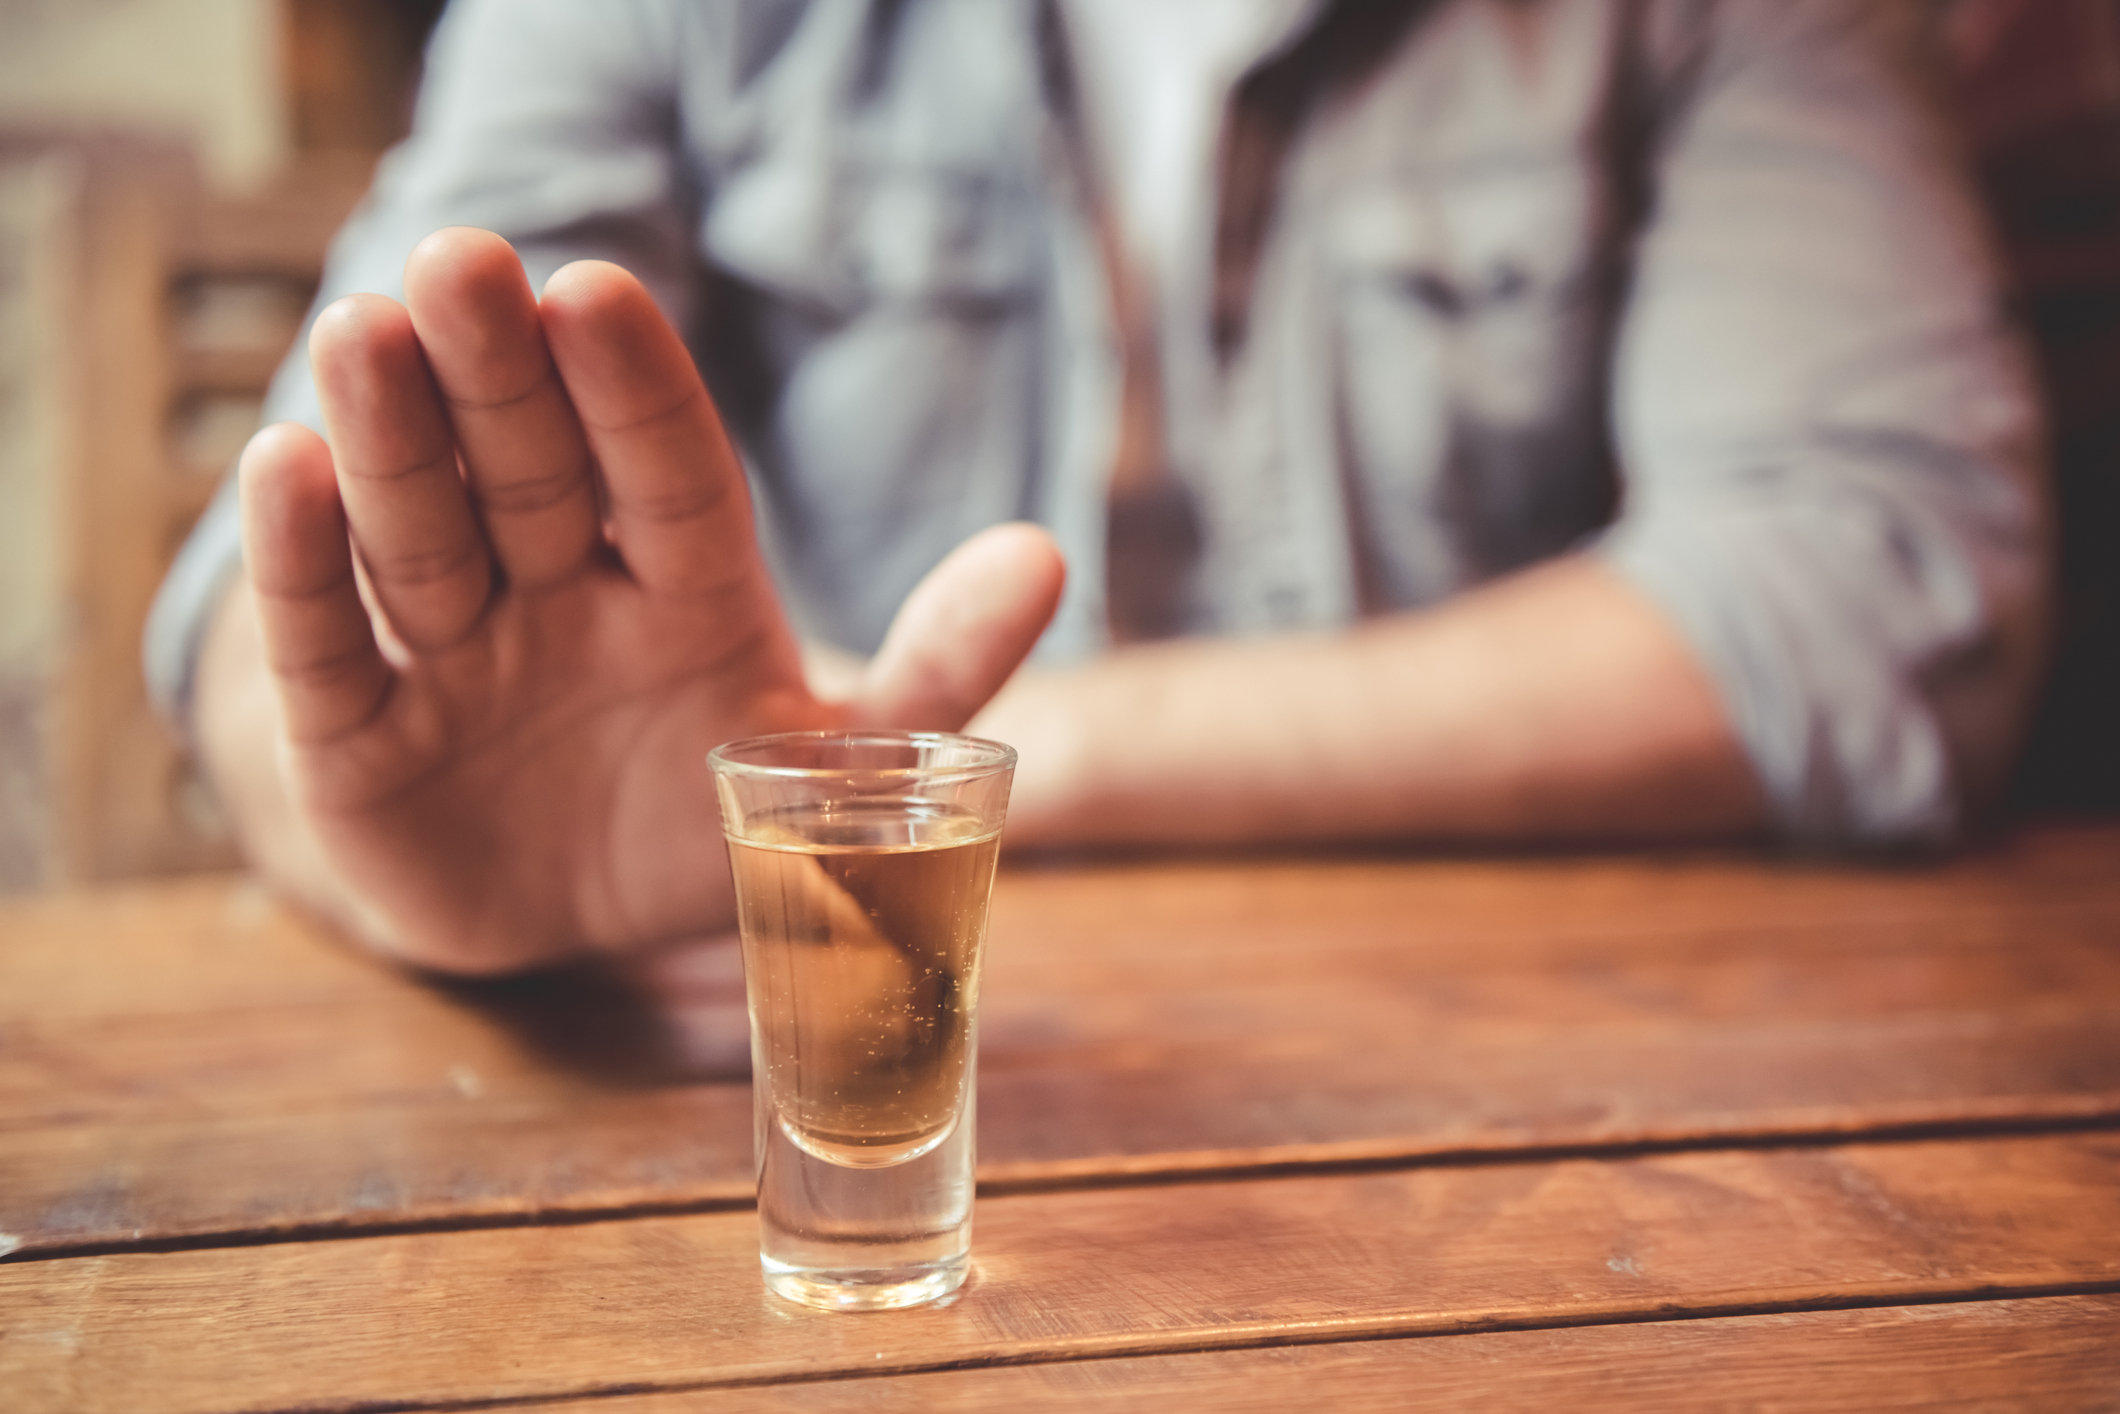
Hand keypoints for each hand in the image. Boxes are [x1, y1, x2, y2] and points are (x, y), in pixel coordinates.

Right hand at [237, 228, 1063, 972]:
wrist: (564, 926)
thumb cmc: (701, 817)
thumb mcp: (830, 759)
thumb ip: (935, 668)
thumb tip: (1046, 554)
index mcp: (685, 588)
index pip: (668, 477)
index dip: (636, 395)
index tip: (599, 295)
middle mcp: (562, 594)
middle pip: (532, 472)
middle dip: (499, 376)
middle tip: (462, 261)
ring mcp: (453, 655)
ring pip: (422, 533)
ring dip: (393, 439)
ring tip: (361, 334)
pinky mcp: (356, 734)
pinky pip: (328, 641)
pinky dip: (303, 565)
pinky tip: (282, 465)